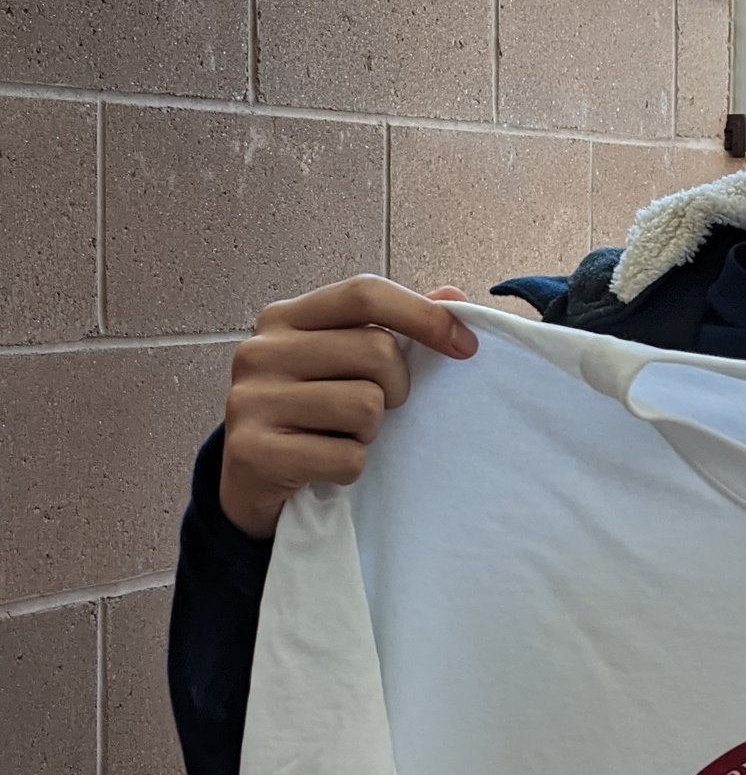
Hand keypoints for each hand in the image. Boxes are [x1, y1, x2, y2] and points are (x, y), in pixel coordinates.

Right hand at [218, 276, 477, 540]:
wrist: (251, 482)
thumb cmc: (310, 415)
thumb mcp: (346, 365)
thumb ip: (395, 328)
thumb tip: (453, 297)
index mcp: (286, 317)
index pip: (365, 293)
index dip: (424, 315)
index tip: (466, 346)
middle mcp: (260, 350)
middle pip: (376, 350)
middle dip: (397, 388)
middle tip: (377, 410)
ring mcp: (250, 400)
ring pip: (365, 405)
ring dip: (370, 432)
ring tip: (342, 436)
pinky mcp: (252, 451)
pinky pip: (346, 457)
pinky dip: (351, 468)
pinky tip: (324, 466)